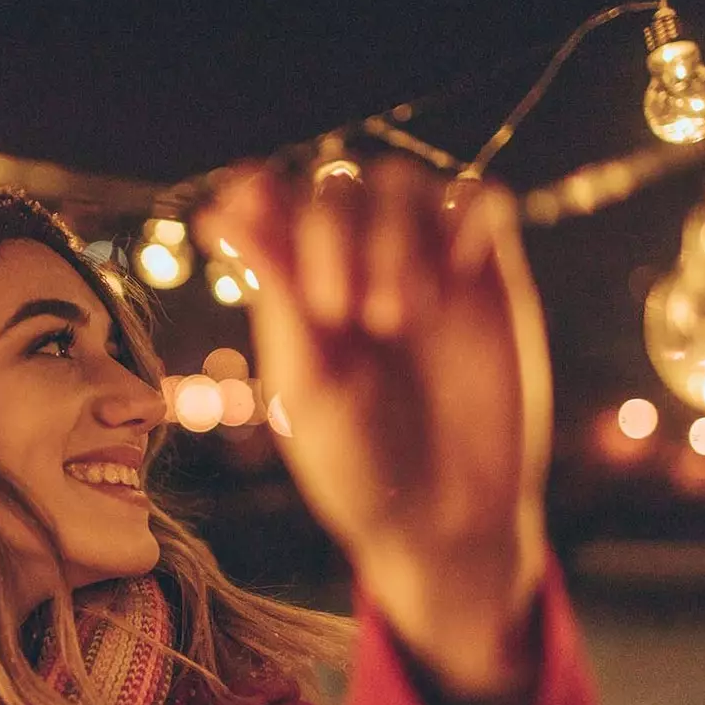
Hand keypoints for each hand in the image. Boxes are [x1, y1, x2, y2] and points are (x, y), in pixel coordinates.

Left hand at [195, 159, 552, 697]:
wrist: (444, 522)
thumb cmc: (358, 466)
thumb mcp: (308, 382)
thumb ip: (277, 290)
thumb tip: (218, 211)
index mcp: (297, 290)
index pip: (274, 201)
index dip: (262, 192)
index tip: (250, 200)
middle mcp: (357, 265)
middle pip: (340, 183)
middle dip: (333, 232)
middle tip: (341, 312)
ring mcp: (425, 265)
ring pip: (407, 181)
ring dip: (395, 233)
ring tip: (397, 318)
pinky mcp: (487, 277)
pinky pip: (484, 201)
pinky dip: (467, 218)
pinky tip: (457, 278)